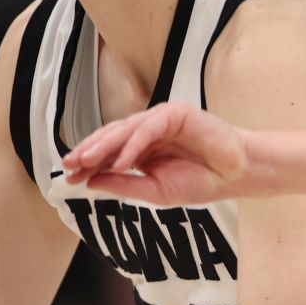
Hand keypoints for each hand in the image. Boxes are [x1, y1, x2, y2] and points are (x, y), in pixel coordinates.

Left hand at [62, 101, 250, 204]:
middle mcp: (148, 131)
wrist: (236, 174)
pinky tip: (120, 162)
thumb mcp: (154, 190)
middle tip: (69, 165)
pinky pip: (148, 129)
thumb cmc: (201, 182)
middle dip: (88, 151)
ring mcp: (161, 119)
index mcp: (142, 149)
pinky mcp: (176, 113)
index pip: (108, 153)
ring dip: (103, 146)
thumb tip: (91, 181)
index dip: (88, 163)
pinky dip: (132, 145)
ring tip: (85, 161)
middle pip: (111, 137)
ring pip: (125, 129)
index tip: (68, 178)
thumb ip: (124, 185)